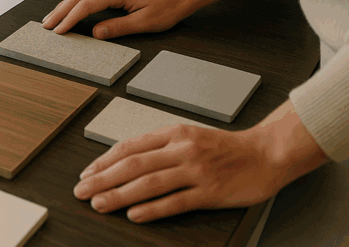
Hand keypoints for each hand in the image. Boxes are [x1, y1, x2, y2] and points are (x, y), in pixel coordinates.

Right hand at [42, 0, 193, 37]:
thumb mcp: (144, 22)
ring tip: (52, 19)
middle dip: (60, 11)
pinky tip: (68, 11)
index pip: (85, 5)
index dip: (69, 18)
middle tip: (46, 25)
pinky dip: (73, 5)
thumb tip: (95, 32)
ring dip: (64, 7)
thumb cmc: (165, 11)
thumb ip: (119, 27)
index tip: (59, 30)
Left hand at [74, 125, 281, 222]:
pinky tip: (135, 215)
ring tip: (99, 204)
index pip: (129, 147)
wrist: (266, 153)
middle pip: (133, 165)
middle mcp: (182, 150)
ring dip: (120, 195)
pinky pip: (175, 202)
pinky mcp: (210, 192)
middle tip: (82, 191)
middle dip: (102, 179)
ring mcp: (196, 171)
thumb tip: (124, 159)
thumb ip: (159, 146)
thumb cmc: (224, 147)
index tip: (87, 173)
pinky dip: (152, 209)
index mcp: (174, 134)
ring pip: (149, 183)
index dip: (104, 161)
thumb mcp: (188, 136)